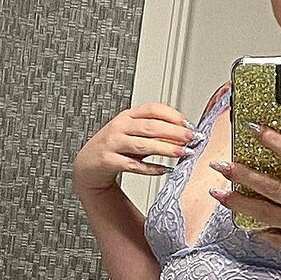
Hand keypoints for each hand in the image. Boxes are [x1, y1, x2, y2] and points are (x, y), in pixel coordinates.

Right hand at [73, 102, 194, 194]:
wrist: (88, 165)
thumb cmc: (115, 148)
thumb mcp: (133, 134)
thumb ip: (154, 132)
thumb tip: (183, 134)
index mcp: (128, 116)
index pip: (152, 109)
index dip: (172, 115)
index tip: (188, 124)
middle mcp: (120, 127)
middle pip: (151, 126)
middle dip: (175, 132)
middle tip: (192, 138)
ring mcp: (113, 143)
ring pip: (143, 144)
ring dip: (166, 149)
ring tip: (183, 153)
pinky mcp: (109, 161)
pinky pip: (133, 165)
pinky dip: (149, 168)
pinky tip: (163, 170)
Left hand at [208, 125, 280, 279]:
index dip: (274, 141)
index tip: (254, 128)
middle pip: (270, 186)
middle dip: (242, 174)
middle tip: (221, 164)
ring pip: (263, 212)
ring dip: (237, 201)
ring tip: (218, 193)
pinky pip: (270, 235)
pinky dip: (256, 227)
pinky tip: (241, 220)